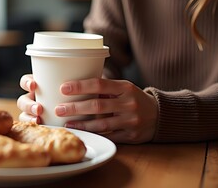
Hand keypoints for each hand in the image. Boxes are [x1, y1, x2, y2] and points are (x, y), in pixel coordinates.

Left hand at [17, 75, 157, 143]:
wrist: (159, 116)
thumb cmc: (133, 98)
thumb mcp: (124, 88)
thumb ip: (105, 87)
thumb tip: (76, 81)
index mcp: (125, 88)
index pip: (99, 84)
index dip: (80, 86)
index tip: (63, 87)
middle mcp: (129, 103)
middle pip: (97, 106)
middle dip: (75, 108)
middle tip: (59, 109)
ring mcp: (130, 121)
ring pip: (101, 124)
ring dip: (81, 124)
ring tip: (66, 123)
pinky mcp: (130, 135)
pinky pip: (108, 135)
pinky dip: (94, 134)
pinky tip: (82, 133)